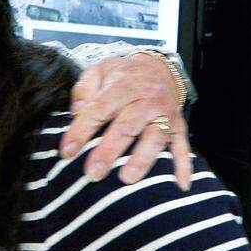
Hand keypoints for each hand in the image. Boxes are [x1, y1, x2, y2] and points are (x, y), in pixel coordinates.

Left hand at [59, 52, 191, 189]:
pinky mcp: (179, 125)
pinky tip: (180, 184)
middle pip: (126, 127)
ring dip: (142, 160)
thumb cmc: (121, 75)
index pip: (98, 110)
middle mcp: (146, 100)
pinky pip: (183, 145)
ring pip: (155, 138)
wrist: (158, 66)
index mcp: (122, 86)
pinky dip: (183, 165)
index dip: (81, 131)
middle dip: (109, 152)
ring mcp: (165, 114)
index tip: (67, 151)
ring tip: (126, 179)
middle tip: (93, 174)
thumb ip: (84, 90)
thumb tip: (76, 112)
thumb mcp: (98, 71)